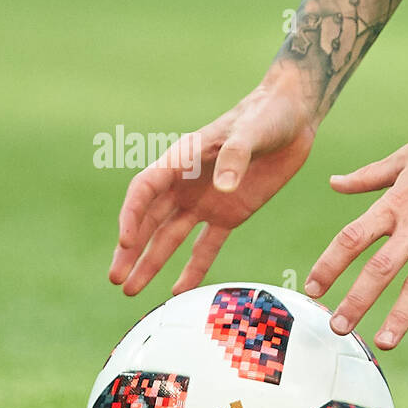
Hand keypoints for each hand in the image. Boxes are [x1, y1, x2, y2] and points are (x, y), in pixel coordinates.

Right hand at [108, 71, 316, 294]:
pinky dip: (194, 268)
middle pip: (149, 220)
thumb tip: (223, 189)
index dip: (132, 216)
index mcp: (181, 159)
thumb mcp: (250, 132)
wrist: (291, 119)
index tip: (126, 242)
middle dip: (131, 250)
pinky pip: (206, 246)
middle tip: (115, 279)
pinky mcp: (230, 214)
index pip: (145, 190)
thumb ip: (235, 157)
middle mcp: (185, 184)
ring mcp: (205, 201)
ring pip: (170, 237)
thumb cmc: (265, 116)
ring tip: (132, 290)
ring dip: (151, 263)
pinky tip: (179, 291)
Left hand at [305, 114, 407, 350]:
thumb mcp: (403, 157)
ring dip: (401, 315)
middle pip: (380, 267)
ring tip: (384, 343)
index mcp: (396, 203)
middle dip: (357, 300)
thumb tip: (333, 183)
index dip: (330, 265)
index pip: (353, 238)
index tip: (312, 288)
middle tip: (338, 328)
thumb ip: (367, 177)